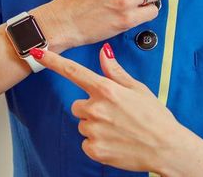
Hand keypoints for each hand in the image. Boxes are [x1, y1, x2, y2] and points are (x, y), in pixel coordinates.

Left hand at [29, 44, 188, 172]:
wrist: (166, 148)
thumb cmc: (156, 118)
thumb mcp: (138, 89)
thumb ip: (115, 72)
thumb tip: (104, 53)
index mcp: (106, 90)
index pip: (73, 72)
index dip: (53, 62)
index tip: (37, 53)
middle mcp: (96, 108)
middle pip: (78, 106)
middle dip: (91, 109)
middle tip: (114, 115)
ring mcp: (93, 130)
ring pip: (83, 125)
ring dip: (96, 127)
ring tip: (119, 130)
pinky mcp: (94, 149)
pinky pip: (87, 144)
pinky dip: (98, 144)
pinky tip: (116, 142)